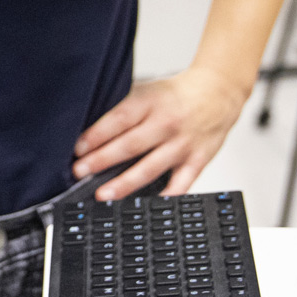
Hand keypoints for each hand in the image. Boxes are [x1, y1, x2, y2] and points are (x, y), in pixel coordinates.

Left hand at [73, 65, 252, 201]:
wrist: (218, 92)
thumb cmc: (176, 95)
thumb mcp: (148, 91)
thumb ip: (125, 109)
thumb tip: (90, 132)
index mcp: (151, 102)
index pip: (120, 119)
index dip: (97, 135)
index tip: (78, 148)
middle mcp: (166, 124)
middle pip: (131, 144)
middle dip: (102, 160)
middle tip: (80, 171)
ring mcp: (182, 144)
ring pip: (151, 167)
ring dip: (125, 183)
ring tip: (103, 195)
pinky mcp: (197, 160)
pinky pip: (181, 183)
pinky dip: (166, 196)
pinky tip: (149, 205)